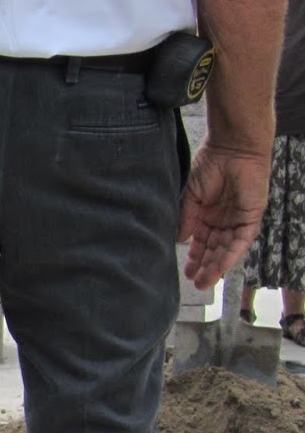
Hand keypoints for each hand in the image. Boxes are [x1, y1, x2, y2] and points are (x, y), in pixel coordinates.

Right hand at [178, 142, 270, 289]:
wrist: (233, 148)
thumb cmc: (210, 164)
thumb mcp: (190, 195)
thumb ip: (186, 218)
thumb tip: (180, 241)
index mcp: (208, 214)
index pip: (201, 241)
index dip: (194, 257)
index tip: (186, 272)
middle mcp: (223, 219)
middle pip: (214, 248)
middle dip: (205, 266)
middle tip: (196, 284)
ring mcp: (238, 218)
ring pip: (227, 248)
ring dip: (216, 266)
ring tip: (205, 282)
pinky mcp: (251, 216)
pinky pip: (241, 240)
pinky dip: (230, 254)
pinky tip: (219, 267)